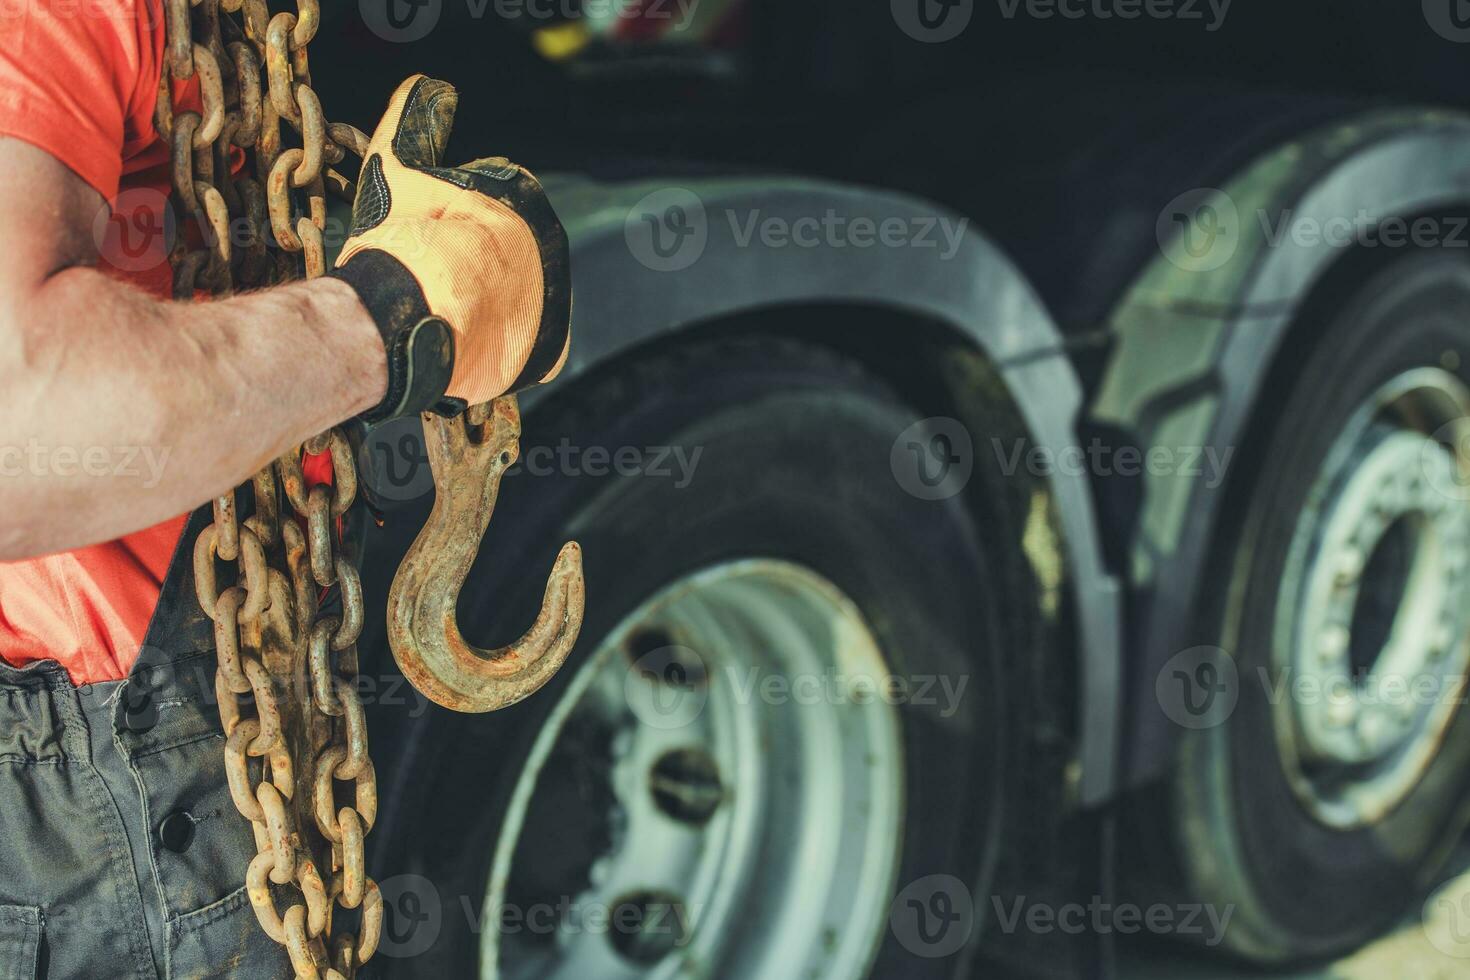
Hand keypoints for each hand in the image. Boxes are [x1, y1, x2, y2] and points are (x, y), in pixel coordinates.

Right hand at [333, 75, 571, 421]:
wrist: (416, 311)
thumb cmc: (406, 236)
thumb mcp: (398, 163)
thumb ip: (411, 118)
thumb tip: (424, 83)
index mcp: (524, 197)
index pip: (490, 200)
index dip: (451, 218)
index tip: (427, 234)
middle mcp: (550, 246)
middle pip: (504, 251)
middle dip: (471, 260)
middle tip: (431, 276)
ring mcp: (554, 300)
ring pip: (515, 297)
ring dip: (487, 302)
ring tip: (445, 311)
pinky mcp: (550, 349)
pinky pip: (529, 345)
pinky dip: (503, 344)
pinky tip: (471, 340)